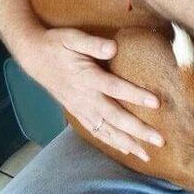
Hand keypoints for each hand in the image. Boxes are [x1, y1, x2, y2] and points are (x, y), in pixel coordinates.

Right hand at [22, 27, 163, 161]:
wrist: (33, 56)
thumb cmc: (56, 44)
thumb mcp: (72, 37)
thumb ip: (92, 43)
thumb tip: (113, 47)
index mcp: (86, 77)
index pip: (115, 88)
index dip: (135, 95)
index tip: (157, 103)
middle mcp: (85, 97)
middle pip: (115, 117)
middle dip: (138, 131)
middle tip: (160, 140)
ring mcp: (80, 108)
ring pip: (106, 130)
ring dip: (127, 143)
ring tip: (147, 156)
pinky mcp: (77, 112)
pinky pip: (96, 131)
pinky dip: (111, 142)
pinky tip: (125, 150)